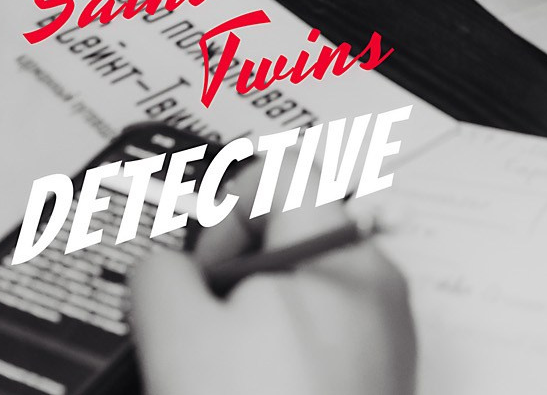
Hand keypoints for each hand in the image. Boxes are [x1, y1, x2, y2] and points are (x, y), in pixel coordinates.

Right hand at [130, 198, 414, 394]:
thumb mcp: (179, 343)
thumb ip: (161, 280)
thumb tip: (164, 268)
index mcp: (339, 257)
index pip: (282, 174)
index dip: (224, 211)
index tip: (199, 274)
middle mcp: (376, 290)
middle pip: (293, 239)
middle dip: (234, 280)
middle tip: (202, 336)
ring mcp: (385, 345)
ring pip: (304, 300)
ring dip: (254, 327)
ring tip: (223, 377)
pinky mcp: (381, 390)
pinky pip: (324, 349)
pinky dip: (283, 363)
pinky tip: (254, 394)